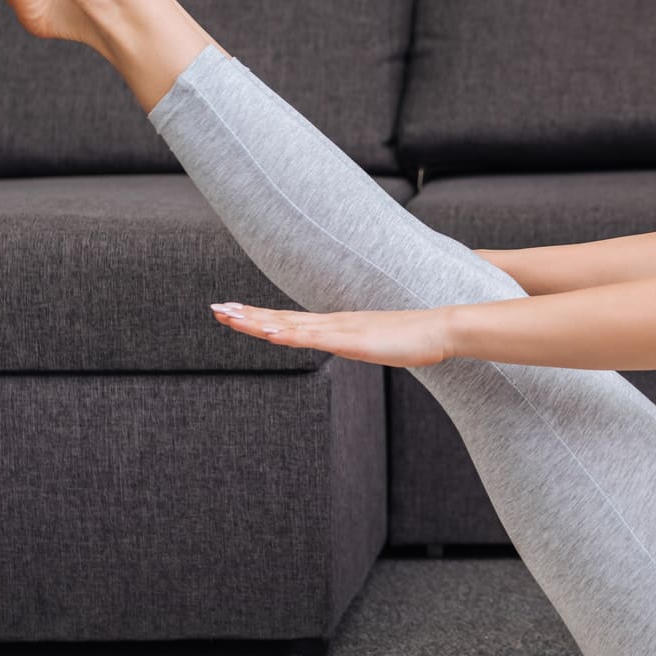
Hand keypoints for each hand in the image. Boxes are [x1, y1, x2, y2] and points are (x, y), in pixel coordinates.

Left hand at [208, 301, 451, 367]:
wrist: (440, 328)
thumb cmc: (414, 338)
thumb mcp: (378, 344)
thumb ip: (361, 343)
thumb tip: (352, 346)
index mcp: (337, 325)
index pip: (290, 321)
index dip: (261, 317)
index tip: (234, 312)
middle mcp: (333, 323)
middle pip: (282, 319)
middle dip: (247, 315)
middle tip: (216, 309)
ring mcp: (341, 330)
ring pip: (290, 326)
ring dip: (258, 322)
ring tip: (230, 317)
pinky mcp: (352, 340)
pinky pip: (314, 339)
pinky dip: (289, 335)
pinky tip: (270, 334)